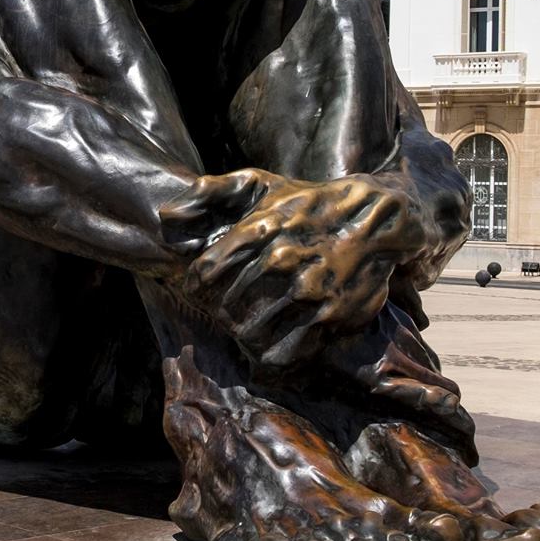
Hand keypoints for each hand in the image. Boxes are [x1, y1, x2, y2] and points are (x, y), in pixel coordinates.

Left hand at [184, 175, 427, 363]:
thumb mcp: (259, 183)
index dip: (197, 289)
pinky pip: (285, 352)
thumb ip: (209, 192)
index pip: (203, 274)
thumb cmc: (306, 203)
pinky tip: (271, 349)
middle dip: (221, 315)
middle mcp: (279, 260)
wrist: (373, 220)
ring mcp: (306, 290)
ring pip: (251, 334)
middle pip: (225, 309)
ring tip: (249, 332)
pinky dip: (272, 357)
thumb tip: (167, 215)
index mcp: (257, 230)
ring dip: (245, 338)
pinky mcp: (330, 316)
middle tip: (229, 314)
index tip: (204, 292)